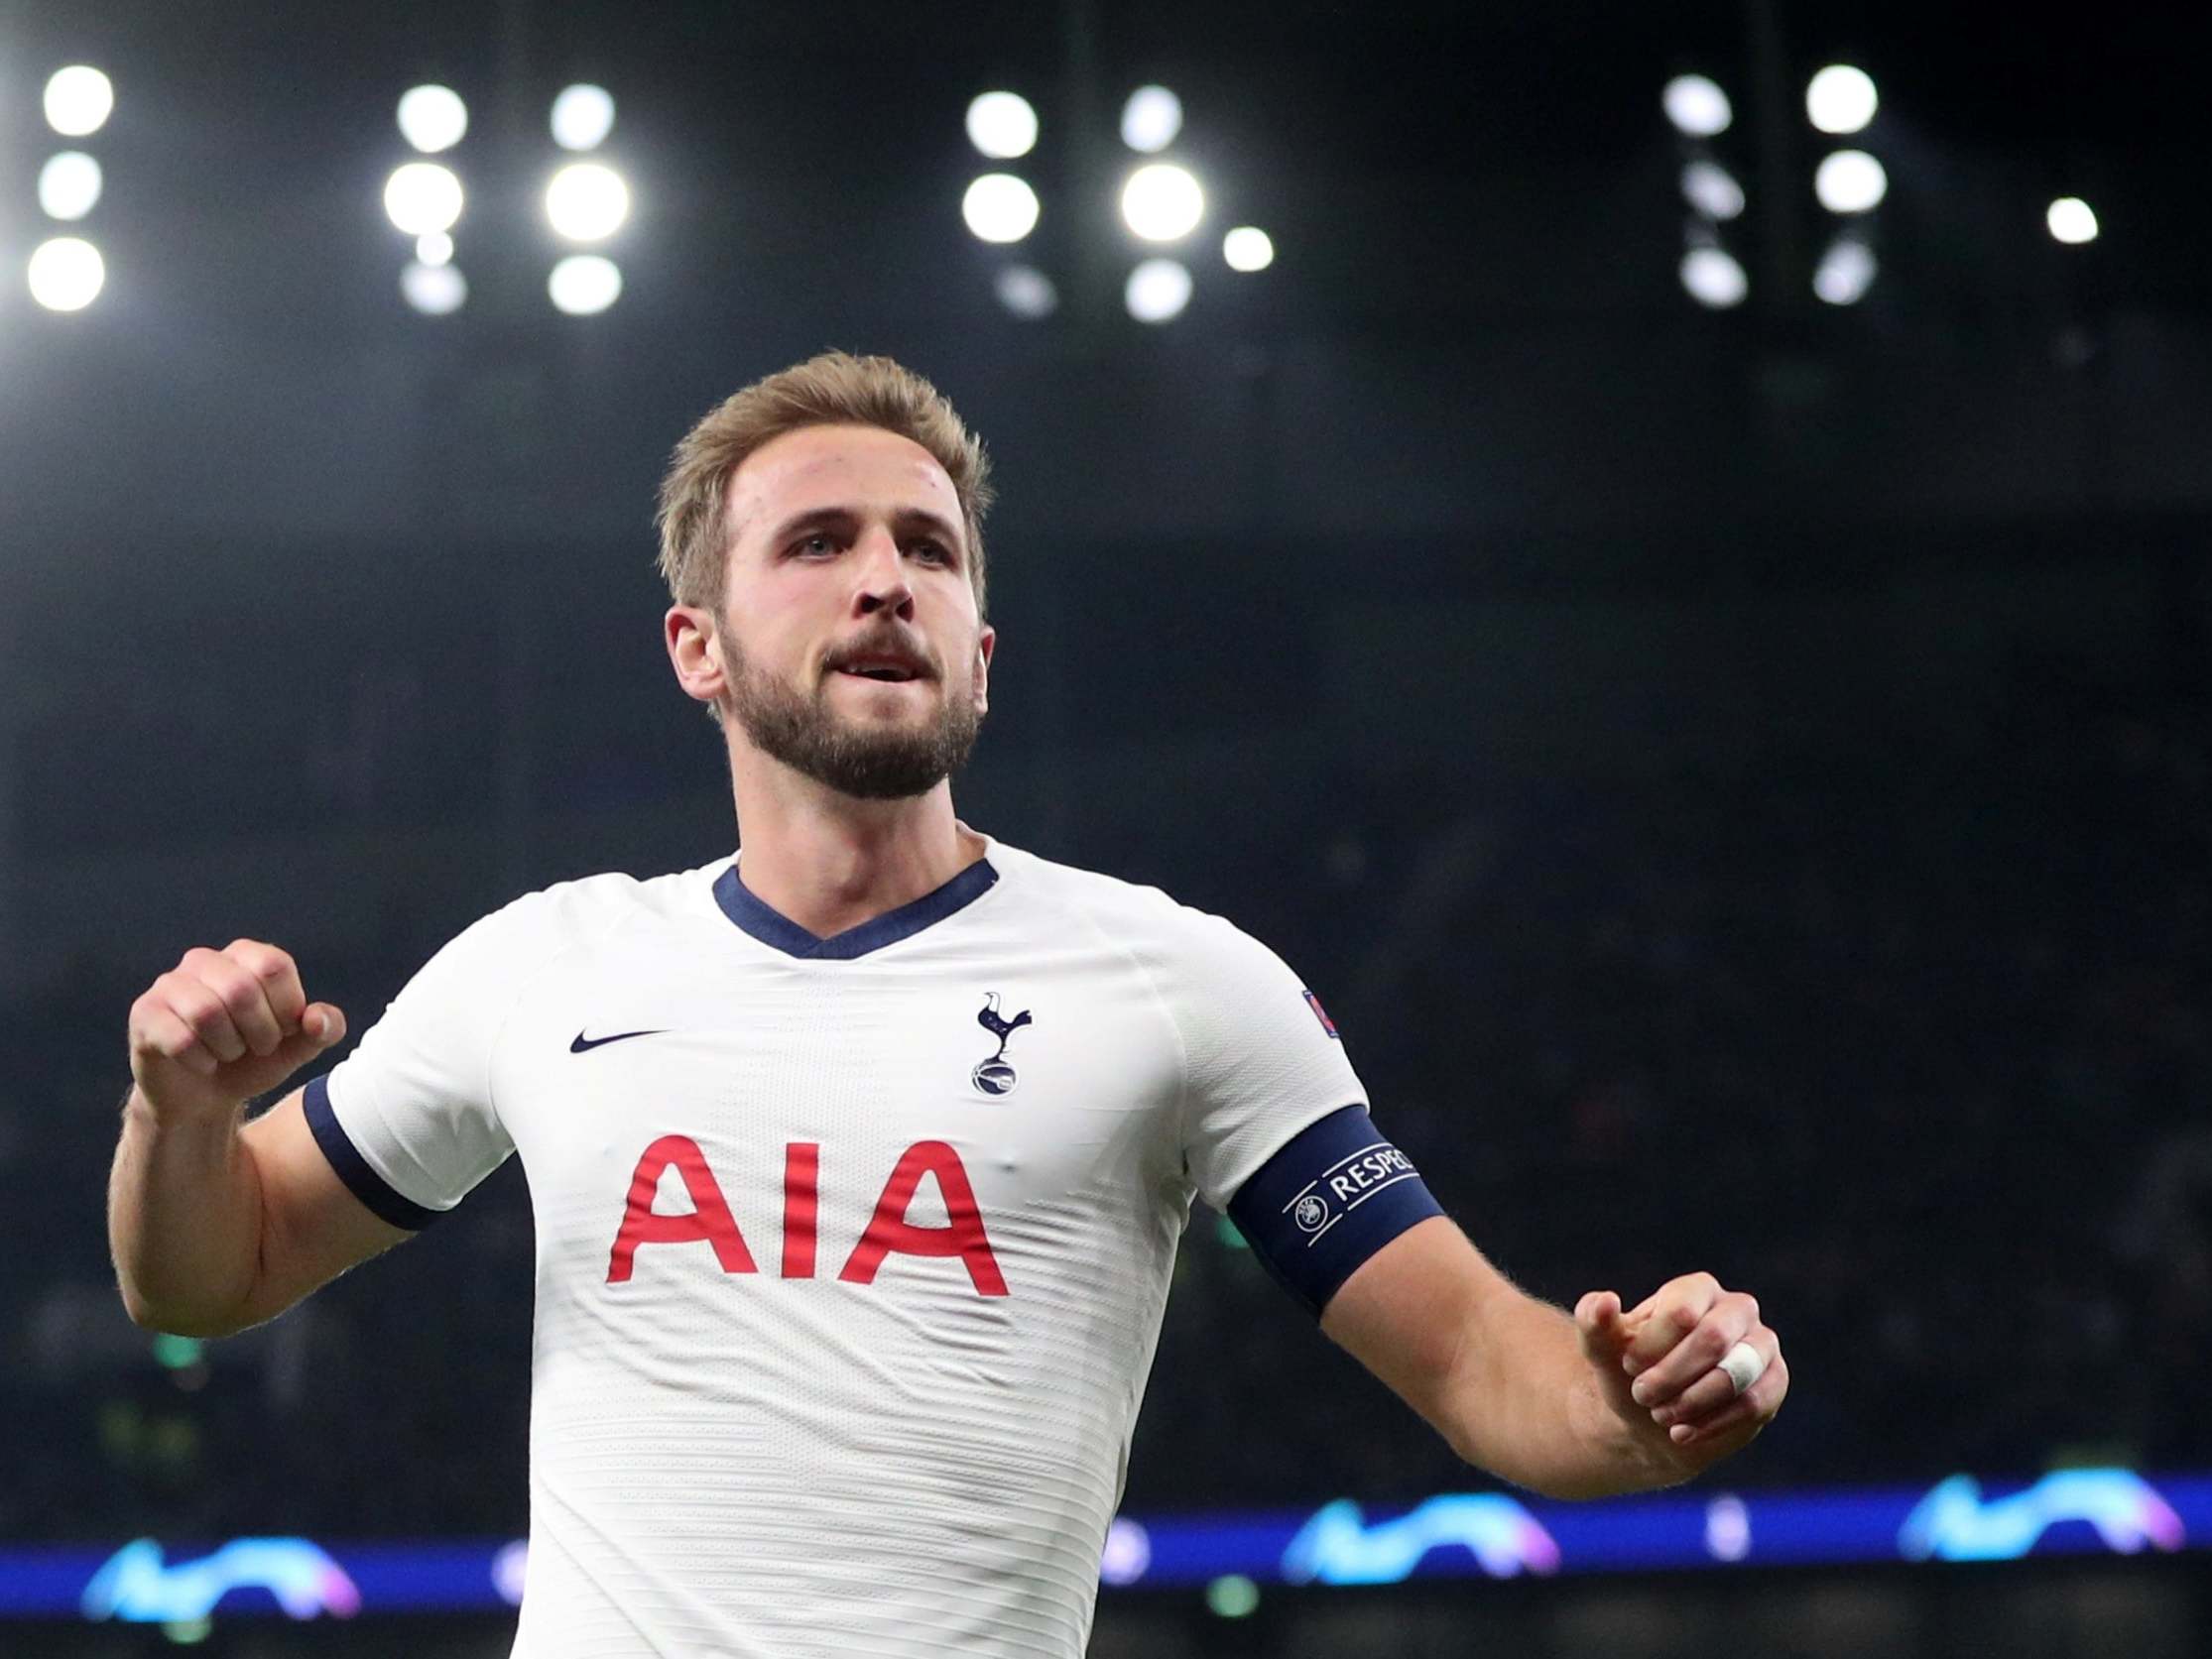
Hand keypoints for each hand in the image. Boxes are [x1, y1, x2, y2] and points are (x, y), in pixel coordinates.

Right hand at [128, 940, 346, 1121]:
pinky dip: (201, 1062)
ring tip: (227, 1054)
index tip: (282, 1031)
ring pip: (206, 1012)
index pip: (274, 966)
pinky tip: (202, 1064)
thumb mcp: (297, 1048)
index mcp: (246, 956)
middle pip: (241, 988)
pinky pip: (178, 1039)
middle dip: (260, 1032)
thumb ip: (323, 1030)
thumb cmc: (252, 1061)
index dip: (286, 1009)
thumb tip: (317, 1018)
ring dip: (228, 1048)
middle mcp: (204, 960)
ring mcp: (168, 985)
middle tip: (256, 1048)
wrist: (204, 1097)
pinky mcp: (144, 1014)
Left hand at [1574, 1272, 1786, 1472]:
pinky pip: (1754, 1403)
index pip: (1683, 1312)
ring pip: (1735, 1374)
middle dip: (1672, 1375)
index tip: (1628, 1367)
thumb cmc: (1629, 1373)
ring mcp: (1762, 1345)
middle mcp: (1737, 1309)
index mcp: (1697, 1289)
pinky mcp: (1774, 1382)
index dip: (1652, 1347)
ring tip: (1661, 1414)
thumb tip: (1603, 1301)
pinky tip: (1682, 1432)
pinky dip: (1712, 1423)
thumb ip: (1593, 1321)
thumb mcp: (1602, 1348)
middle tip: (1643, 1396)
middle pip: (1714, 1338)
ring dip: (1691, 1401)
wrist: (1653, 1417)